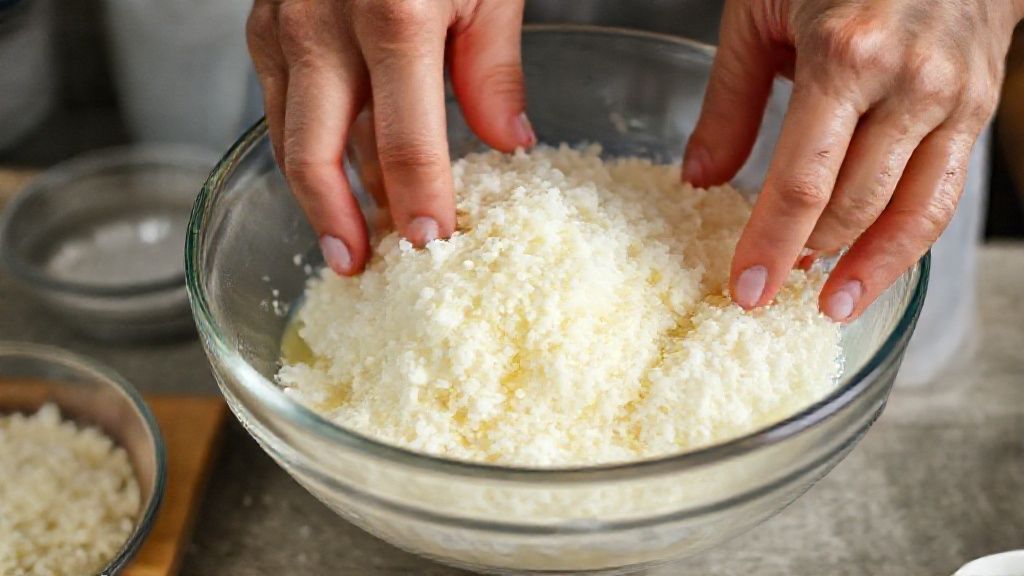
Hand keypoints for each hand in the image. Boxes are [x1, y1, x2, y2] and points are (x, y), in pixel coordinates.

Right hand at [246, 0, 533, 274]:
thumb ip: (493, 67)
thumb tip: (507, 141)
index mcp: (394, 18)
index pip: (405, 141)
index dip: (418, 201)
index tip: (430, 243)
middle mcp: (323, 26)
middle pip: (315, 154)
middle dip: (336, 222)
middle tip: (357, 267)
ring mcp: (283, 24)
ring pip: (288, 135)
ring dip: (319, 194)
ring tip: (350, 234)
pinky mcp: (264, 23)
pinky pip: (278, 102)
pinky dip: (306, 144)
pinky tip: (340, 171)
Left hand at [684, 0, 1023, 320]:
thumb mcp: (761, 12)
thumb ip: (730, 101)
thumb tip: (701, 178)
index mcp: (844, 55)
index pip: (800, 182)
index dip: (769, 245)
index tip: (744, 288)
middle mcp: (908, 82)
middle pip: (853, 205)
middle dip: (807, 257)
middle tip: (771, 291)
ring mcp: (952, 97)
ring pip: (912, 212)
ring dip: (869, 268)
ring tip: (831, 304)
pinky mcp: (978, 106)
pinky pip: (945, 191)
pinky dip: (910, 237)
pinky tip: (876, 262)